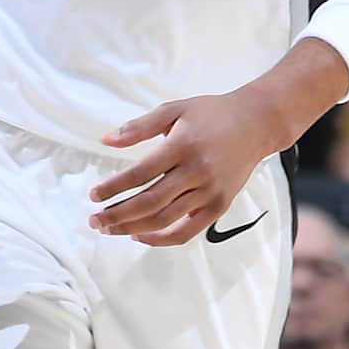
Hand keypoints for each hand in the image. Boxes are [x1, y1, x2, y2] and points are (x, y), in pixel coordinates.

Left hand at [89, 84, 276, 245]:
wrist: (255, 124)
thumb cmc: (211, 114)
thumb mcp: (173, 110)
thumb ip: (138, 127)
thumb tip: (105, 141)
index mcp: (183, 146)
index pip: (140, 174)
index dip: (113, 187)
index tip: (93, 195)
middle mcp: (197, 172)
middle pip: (149, 202)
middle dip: (117, 214)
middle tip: (94, 220)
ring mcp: (210, 192)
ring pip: (164, 220)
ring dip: (132, 228)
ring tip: (109, 229)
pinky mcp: (219, 206)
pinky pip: (186, 232)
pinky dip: (161, 239)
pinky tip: (139, 235)